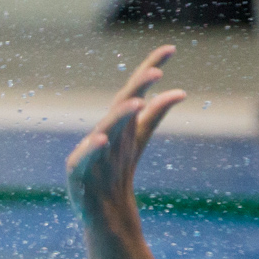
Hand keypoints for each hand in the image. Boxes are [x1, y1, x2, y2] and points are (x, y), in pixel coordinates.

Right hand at [66, 46, 186, 224]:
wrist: (105, 210)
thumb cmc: (117, 170)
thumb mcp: (138, 139)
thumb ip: (156, 114)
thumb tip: (181, 91)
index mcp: (120, 120)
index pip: (135, 89)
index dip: (150, 67)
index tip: (171, 48)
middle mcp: (105, 130)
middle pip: (122, 104)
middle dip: (137, 87)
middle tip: (156, 73)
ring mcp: (89, 150)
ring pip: (106, 128)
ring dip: (120, 115)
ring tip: (137, 103)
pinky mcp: (77, 172)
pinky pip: (84, 158)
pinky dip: (92, 148)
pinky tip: (102, 139)